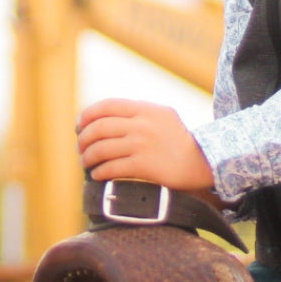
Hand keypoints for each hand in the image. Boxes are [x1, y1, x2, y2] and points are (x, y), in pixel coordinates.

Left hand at [76, 98, 214, 190]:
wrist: (201, 161)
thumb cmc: (180, 140)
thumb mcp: (163, 115)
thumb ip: (140, 112)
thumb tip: (109, 115)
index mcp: (145, 109)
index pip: (107, 106)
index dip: (88, 115)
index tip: (80, 125)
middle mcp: (141, 124)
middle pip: (99, 128)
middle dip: (84, 139)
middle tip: (81, 148)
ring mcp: (141, 145)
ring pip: (101, 149)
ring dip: (88, 157)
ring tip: (86, 162)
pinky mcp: (142, 165)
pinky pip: (111, 168)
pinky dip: (99, 172)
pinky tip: (97, 175)